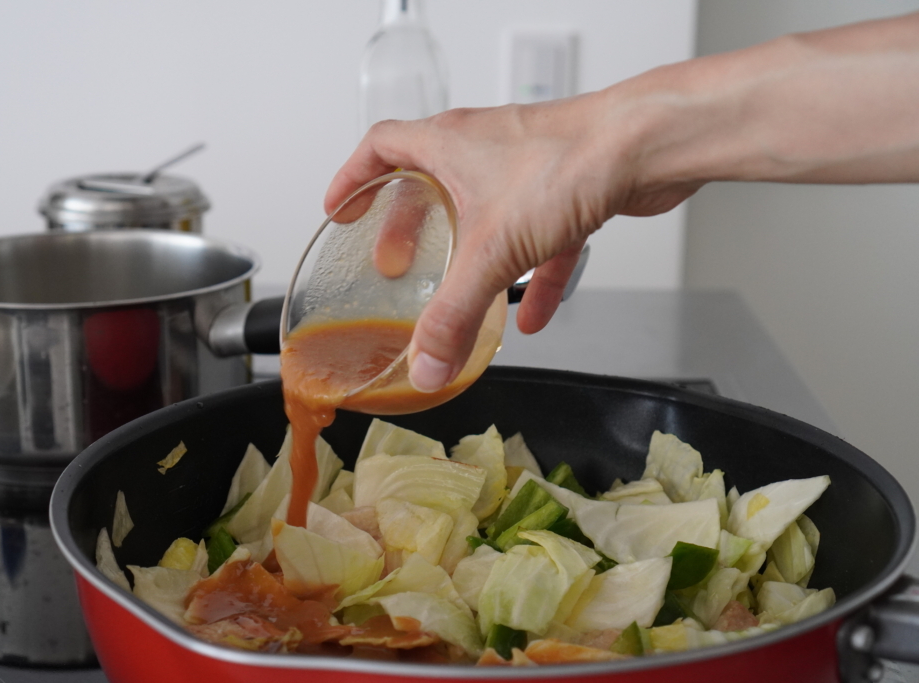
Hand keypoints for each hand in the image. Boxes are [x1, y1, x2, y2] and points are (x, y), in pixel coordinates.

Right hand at [325, 94, 697, 391]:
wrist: (647, 145)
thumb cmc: (569, 163)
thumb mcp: (492, 252)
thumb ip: (452, 315)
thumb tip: (425, 364)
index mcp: (447, 145)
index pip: (381, 147)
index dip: (354, 178)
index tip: (340, 208)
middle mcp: (483, 148)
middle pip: (429, 182)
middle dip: (409, 226)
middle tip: (396, 261)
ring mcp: (526, 167)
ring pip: (486, 211)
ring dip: (471, 253)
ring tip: (460, 291)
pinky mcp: (568, 189)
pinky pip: (539, 238)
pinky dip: (532, 275)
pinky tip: (534, 316)